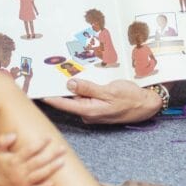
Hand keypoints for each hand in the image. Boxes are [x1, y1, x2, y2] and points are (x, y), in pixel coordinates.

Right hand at [0, 133, 65, 185]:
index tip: (49, 138)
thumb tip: (14, 135)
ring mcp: (23, 183)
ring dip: (52, 168)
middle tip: (62, 149)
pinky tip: (53, 183)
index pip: (29, 150)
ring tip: (62, 161)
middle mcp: (20, 171)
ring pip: (40, 175)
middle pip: (39, 162)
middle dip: (52, 155)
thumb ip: (4, 141)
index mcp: (14, 160)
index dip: (40, 143)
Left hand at [41, 78, 160, 123]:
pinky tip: (82, 79)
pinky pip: (86, 98)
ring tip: (64, 72)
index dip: (50, 97)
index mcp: (90, 110)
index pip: (64, 104)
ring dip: (73, 87)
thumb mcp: (110, 90)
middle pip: (69, 101)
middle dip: (60, 88)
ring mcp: (94, 112)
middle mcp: (89, 113)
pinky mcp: (99, 108)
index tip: (37, 91)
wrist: (147, 105)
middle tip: (49, 74)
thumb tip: (69, 85)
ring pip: (78, 98)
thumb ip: (88, 88)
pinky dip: (83, 89)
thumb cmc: (131, 98)